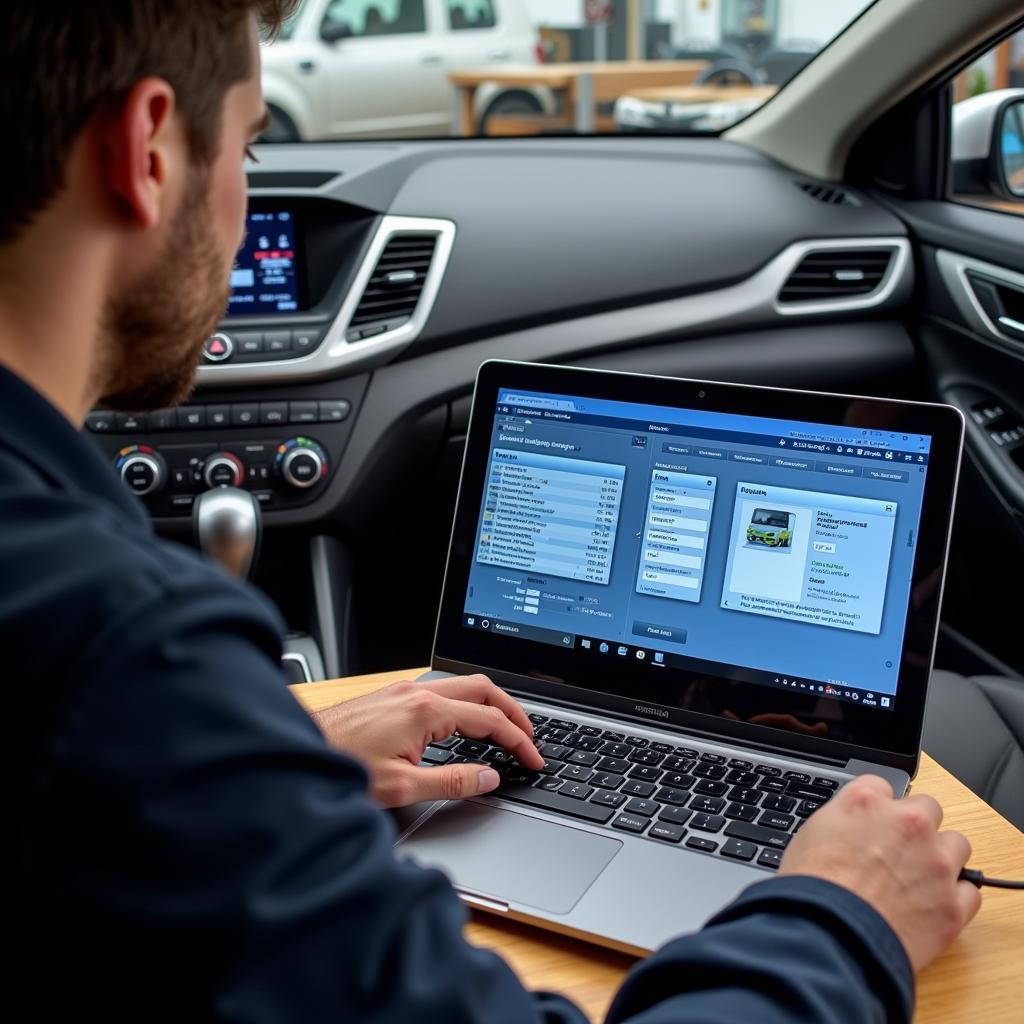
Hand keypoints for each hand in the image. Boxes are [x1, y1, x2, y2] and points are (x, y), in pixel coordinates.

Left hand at [311, 674, 543, 807]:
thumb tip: (489, 778)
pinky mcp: (393, 696)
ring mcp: (404, 691)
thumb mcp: (402, 787)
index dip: (519, 741)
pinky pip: (443, 692)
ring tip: (504, 731)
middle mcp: (417, 693)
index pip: (489, 720)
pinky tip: (465, 726)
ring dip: (490, 706)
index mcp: (426, 711)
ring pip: (463, 686)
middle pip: (484, 689)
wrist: (297, 754)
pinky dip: (466, 705)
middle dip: (514, 712)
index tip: (533, 759)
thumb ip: (453, 781)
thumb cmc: (340, 768)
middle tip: (530, 738)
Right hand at [778, 774, 980, 970]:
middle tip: (896, 851)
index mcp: (867, 802)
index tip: (873, 823)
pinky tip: (933, 905)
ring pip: (957, 844)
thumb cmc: (811, 889)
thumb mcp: (809, 836)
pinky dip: (954, 897)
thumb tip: (848, 828)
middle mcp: (907, 823)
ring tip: (918, 879)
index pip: (881, 785)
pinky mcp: (953, 903)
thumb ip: (840, 821)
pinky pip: (969, 890)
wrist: (829, 936)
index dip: (876, 807)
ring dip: (941, 857)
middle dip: (915, 826)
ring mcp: (936, 862)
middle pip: (927, 807)